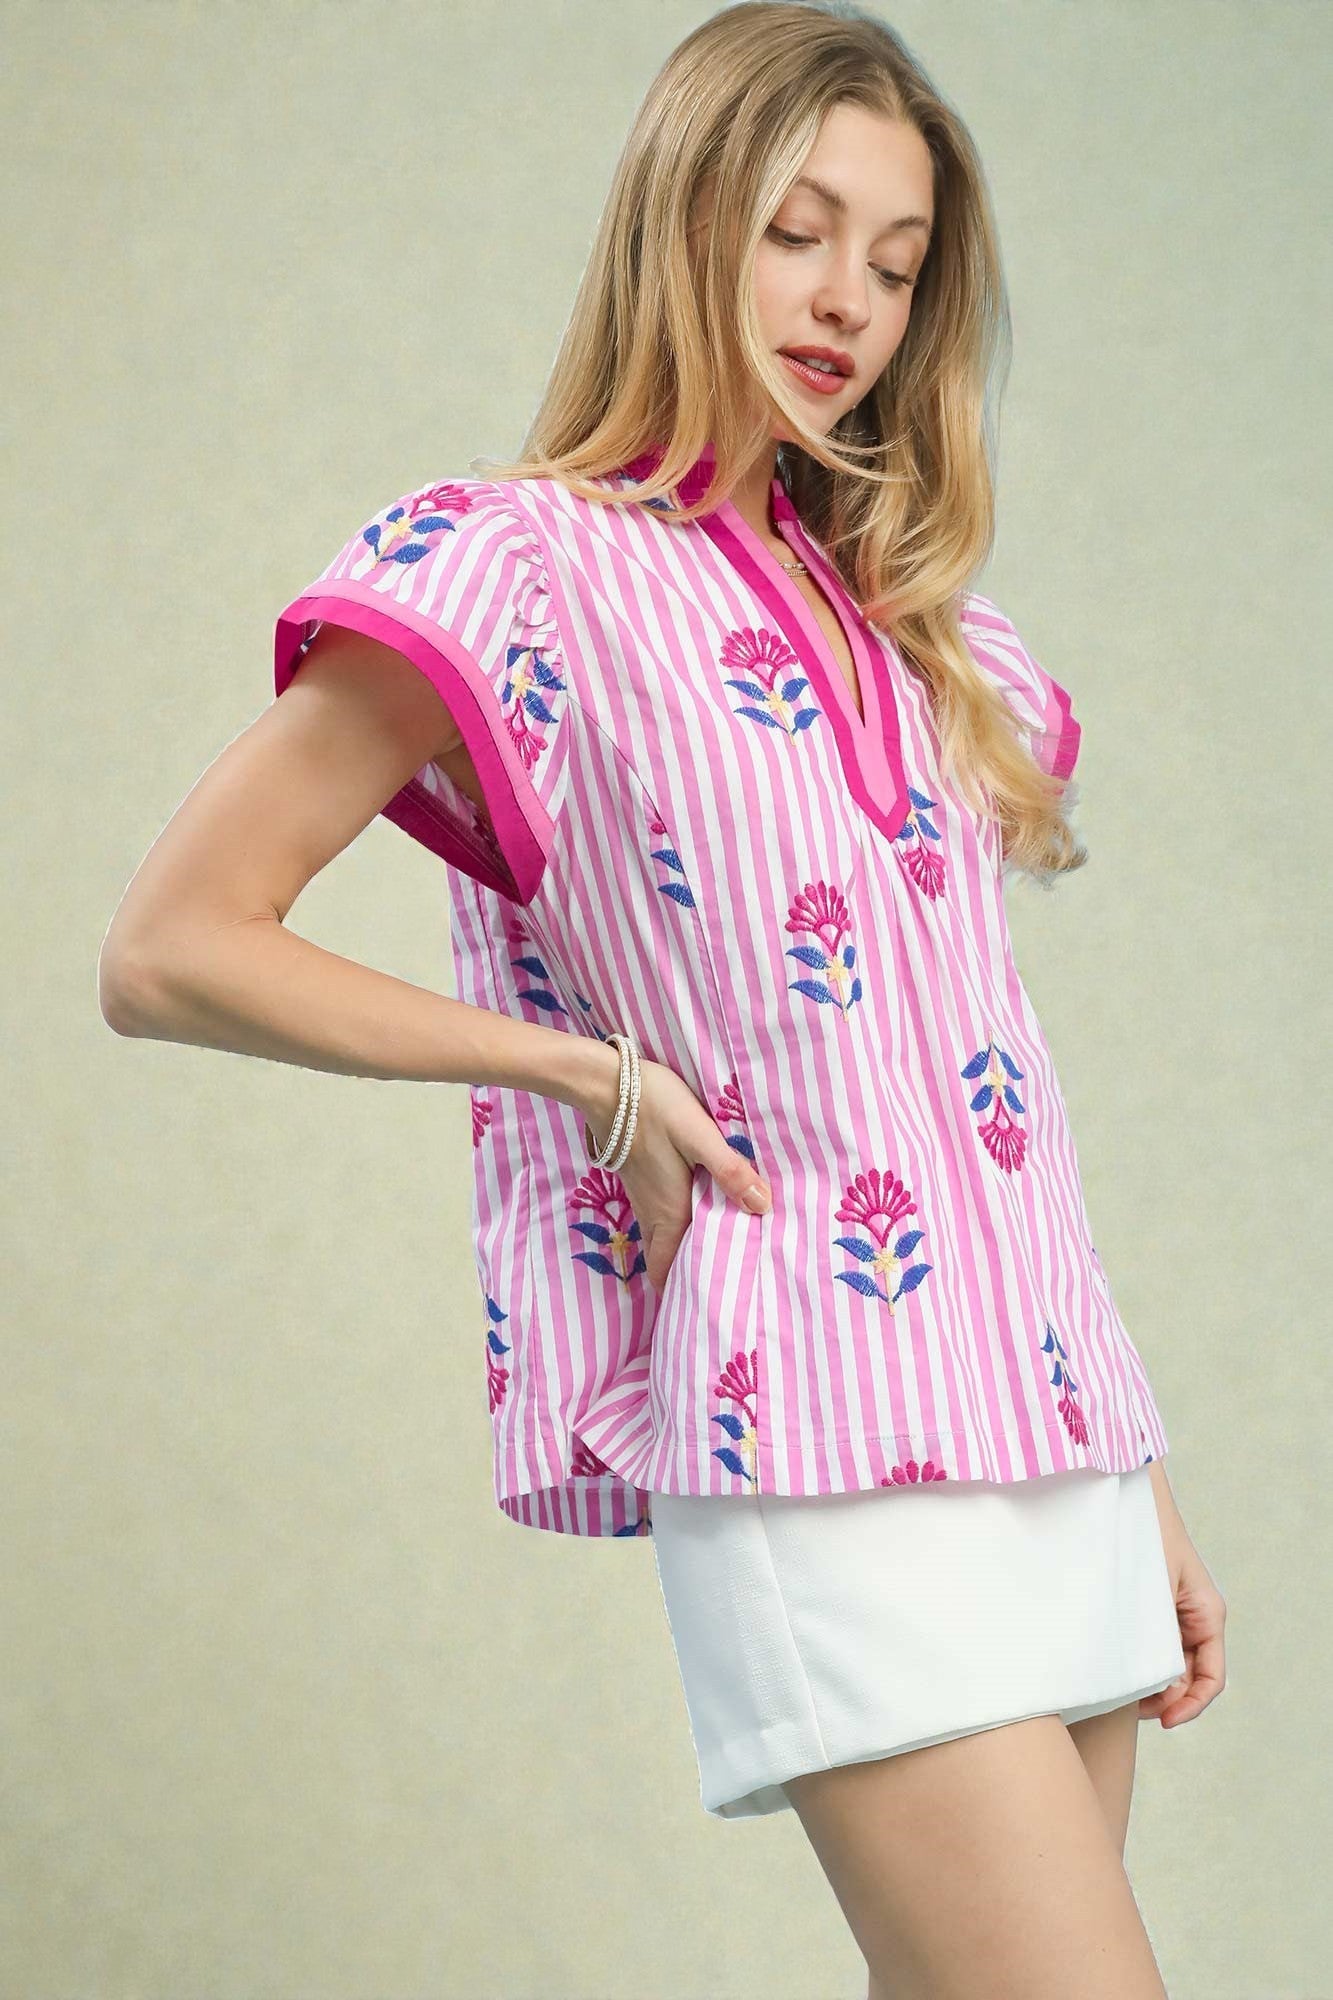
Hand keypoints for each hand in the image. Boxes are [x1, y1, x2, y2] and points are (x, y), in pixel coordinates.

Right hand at [582, 1054, 771, 1292]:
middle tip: (711, 1294)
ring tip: (710, 1262)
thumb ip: (730, 1170)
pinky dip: (675, 1230)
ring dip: (679, 1255)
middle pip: (664, 1260)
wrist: (604, 1082)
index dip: (681, 1293)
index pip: (669, 1269)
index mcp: (669, 1211)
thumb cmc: (654, 1106)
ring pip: (661, 1239)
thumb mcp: (698, 1134)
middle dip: (682, 1280)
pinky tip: (696, 1218)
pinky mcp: (641, 1177)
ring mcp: (644, 1194)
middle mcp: (654, 1210)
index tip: (702, 1313)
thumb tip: (764, 1206)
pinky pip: (658, 1218)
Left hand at [1138, 1488, 1226, 1729]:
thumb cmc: (1145, 1534)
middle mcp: (1195, 1618)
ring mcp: (1173, 1614)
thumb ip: (1156, 1635)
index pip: (1210, 1678)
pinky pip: (1150, 1646)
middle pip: (1188, 1678)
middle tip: (1132, 1710)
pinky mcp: (1151, 1609)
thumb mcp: (1154, 1589)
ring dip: (1149, 1684)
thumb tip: (1154, 1682)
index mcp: (1207, 1614)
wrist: (1127, 1498)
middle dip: (1164, 1699)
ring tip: (1121, 1695)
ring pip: (1168, 1665)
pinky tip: (1116, 1670)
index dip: (1191, 1706)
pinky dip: (1137, 1662)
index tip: (1164, 1720)